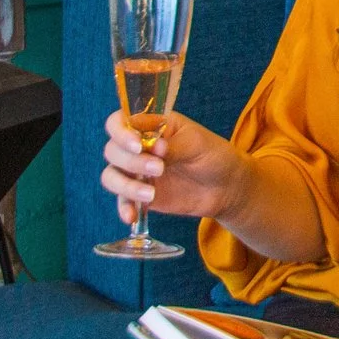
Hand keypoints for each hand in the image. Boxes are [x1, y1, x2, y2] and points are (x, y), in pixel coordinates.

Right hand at [101, 110, 249, 224]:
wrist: (227, 187)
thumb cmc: (214, 156)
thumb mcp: (198, 144)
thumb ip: (174, 145)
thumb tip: (155, 147)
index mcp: (151, 125)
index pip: (120, 122)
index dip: (121, 132)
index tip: (137, 145)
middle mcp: (138, 147)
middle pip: (113, 150)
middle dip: (131, 161)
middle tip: (159, 168)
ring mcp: (137, 171)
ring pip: (112, 175)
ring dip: (125, 185)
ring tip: (150, 194)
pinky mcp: (140, 195)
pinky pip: (122, 200)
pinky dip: (123, 207)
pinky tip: (131, 216)